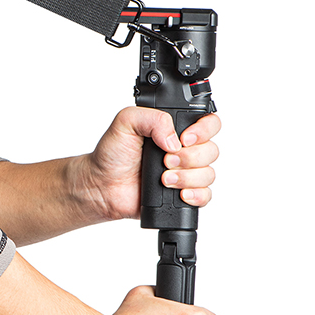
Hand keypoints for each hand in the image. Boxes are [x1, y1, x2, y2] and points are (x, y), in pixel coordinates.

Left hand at [74, 106, 219, 222]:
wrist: (102, 185)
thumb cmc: (112, 154)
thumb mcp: (126, 122)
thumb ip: (152, 118)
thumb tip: (174, 138)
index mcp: (174, 129)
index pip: (209, 123)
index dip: (203, 131)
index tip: (185, 139)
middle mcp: (183, 149)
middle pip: (211, 150)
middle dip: (189, 157)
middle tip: (165, 160)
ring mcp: (185, 172)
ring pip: (208, 174)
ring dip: (187, 177)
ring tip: (164, 178)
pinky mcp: (183, 194)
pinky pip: (205, 196)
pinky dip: (195, 195)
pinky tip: (179, 193)